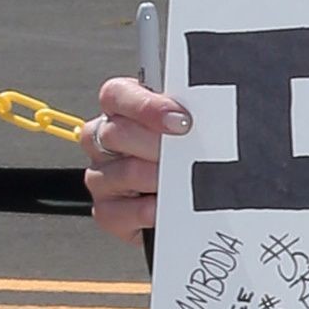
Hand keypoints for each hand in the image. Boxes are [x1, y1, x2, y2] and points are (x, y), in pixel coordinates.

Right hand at [79, 75, 192, 244]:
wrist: (192, 206)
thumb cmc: (187, 157)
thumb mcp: (188, 126)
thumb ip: (187, 111)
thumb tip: (205, 108)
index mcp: (121, 111)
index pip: (116, 95)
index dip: (147, 107)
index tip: (181, 120)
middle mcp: (104, 143)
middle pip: (115, 133)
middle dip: (157, 145)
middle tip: (186, 153)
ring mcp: (103, 178)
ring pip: (123, 173)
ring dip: (157, 178)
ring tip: (181, 182)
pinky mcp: (107, 212)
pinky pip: (118, 212)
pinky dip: (146, 211)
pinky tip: (165, 206)